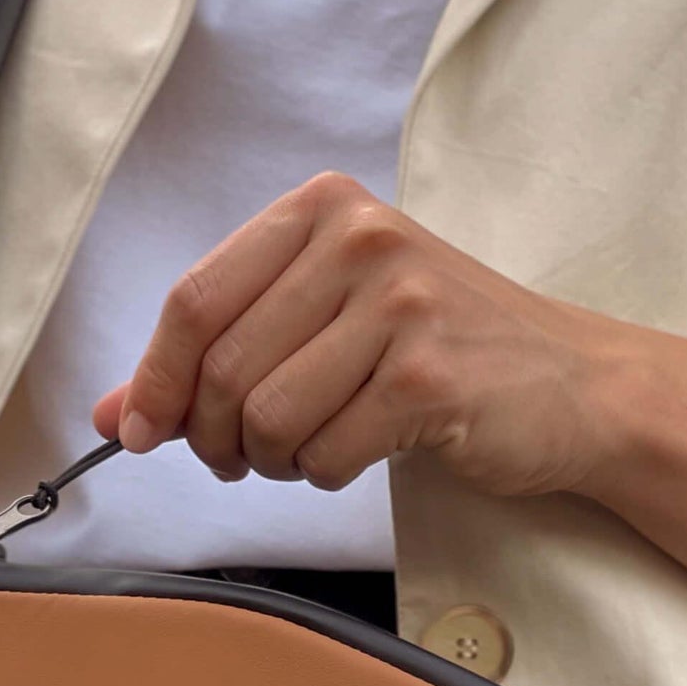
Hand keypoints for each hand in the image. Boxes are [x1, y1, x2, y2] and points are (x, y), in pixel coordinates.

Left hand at [93, 171, 611, 497]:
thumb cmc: (439, 353)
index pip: (195, 300)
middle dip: (214, 437)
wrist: (572, 387)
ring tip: (303, 456)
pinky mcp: (428, 377)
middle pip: (225, 368)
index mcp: (323, 210)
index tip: (139, 431)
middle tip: (237, 460)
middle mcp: (360, 241)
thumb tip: (114, 413)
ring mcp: (399, 306)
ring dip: (271, 462)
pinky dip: (322, 476)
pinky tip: (352, 456)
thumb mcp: (325, 325)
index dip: (154, 378)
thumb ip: (219, 356)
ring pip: (270, 417)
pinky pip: (325, 453)